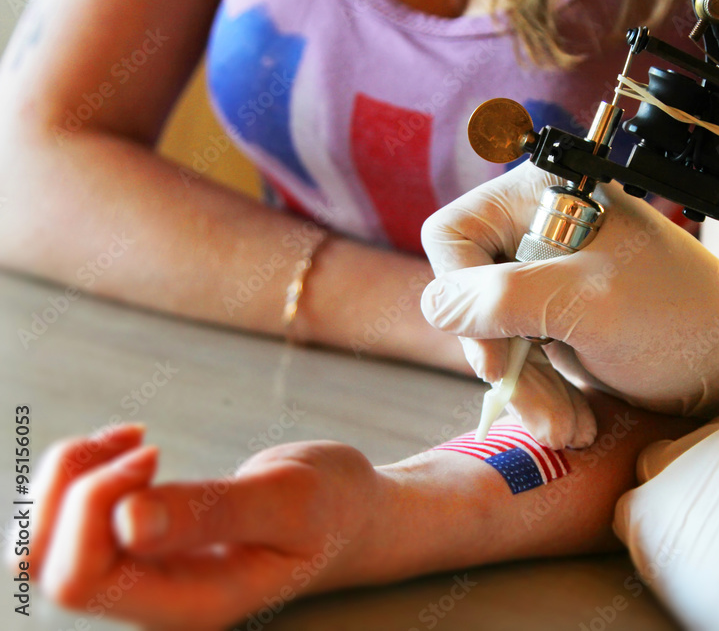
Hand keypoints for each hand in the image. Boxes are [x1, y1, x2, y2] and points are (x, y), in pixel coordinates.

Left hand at [9, 423, 380, 629]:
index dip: (93, 506)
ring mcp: (142, 573)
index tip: (154, 452)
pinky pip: (68, 521)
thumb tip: (129, 522)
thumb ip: (215, 512)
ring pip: (42, 544)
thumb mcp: (291, 501)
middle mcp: (153, 598)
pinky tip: (129, 449)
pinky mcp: (139, 546)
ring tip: (130, 440)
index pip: (82, 578)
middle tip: (141, 442)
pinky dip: (80, 473)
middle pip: (46, 564)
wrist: (352, 514)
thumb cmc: (334, 508)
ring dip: (67, 478)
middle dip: (72, 487)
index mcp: (189, 603)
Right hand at [420, 162, 718, 447]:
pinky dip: (543, 396)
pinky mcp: (556, 321)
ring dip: (528, 391)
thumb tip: (435, 306)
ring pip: (491, 337)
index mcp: (543, 197)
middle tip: (543, 412)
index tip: (495, 356)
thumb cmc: (681, 318)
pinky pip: (521, 361)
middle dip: (505, 362)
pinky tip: (576, 421)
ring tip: (570, 427)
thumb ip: (502, 298)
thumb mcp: (587, 304)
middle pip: (468, 296)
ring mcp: (546, 280)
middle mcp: (537, 231)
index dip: (462, 297)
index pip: (453, 237)